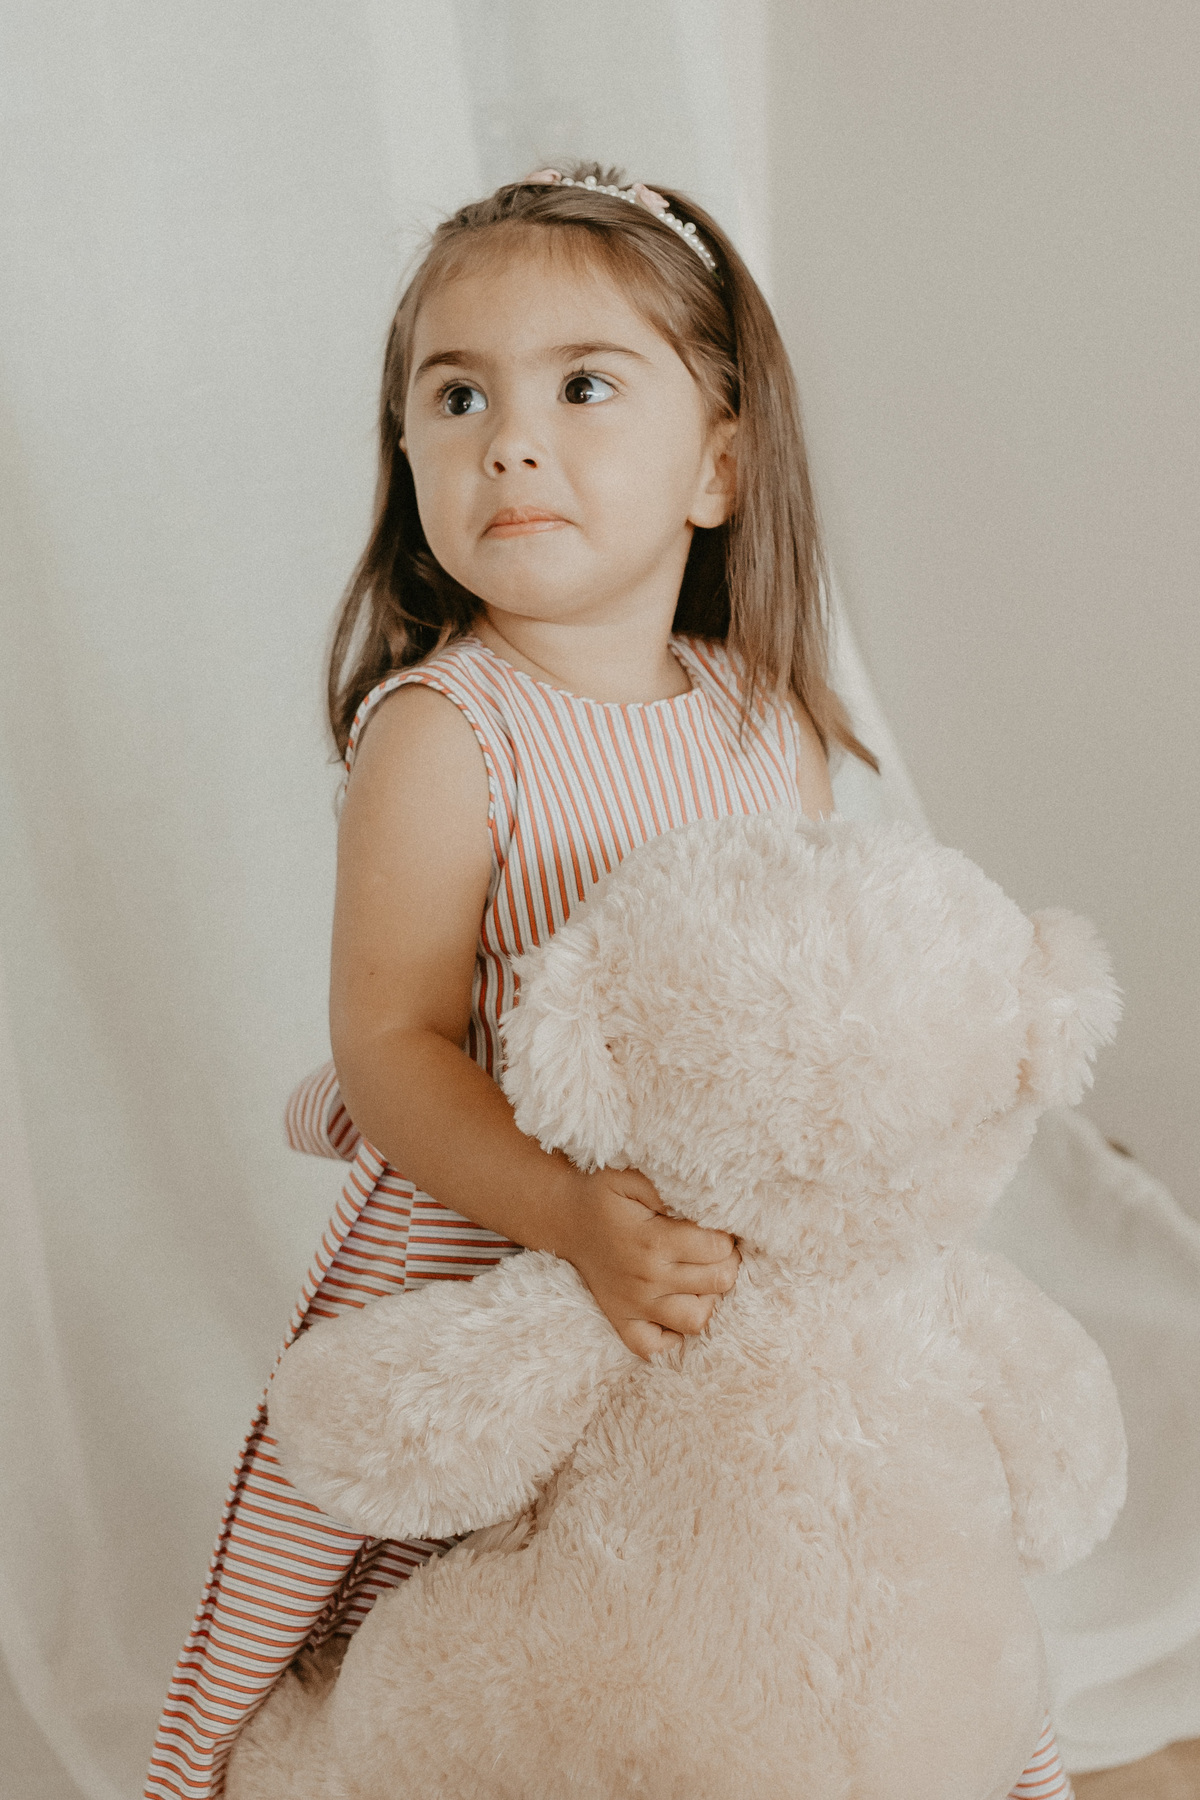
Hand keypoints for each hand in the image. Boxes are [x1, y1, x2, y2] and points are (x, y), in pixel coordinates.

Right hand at [557, 1167, 740, 1360]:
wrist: (564, 1217)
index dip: (726, 1236)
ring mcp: (634, 1305)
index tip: (716, 1228)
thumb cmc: (603, 1195)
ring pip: (697, 1320)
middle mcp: (647, 1278)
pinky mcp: (622, 1321)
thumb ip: (668, 1187)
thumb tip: (704, 1201)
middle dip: (726, 1263)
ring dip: (708, 1299)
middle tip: (715, 1251)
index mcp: (653, 1241)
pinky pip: (657, 1348)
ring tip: (700, 1279)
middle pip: (717, 1282)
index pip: (719, 1248)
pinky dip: (674, 1337)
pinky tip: (676, 1307)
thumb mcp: (631, 1176)